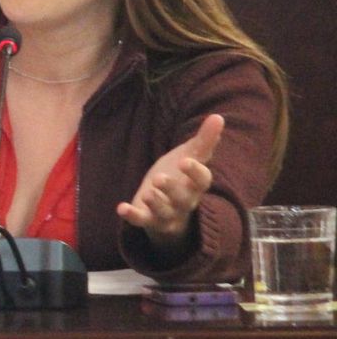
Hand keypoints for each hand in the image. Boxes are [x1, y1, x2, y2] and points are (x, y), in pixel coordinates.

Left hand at [116, 113, 222, 249]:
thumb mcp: (190, 157)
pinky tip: (121, 208)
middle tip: (159, 178)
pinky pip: (142, 221)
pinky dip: (133, 216)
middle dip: (171, 189)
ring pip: (164, 212)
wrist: (168, 206)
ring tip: (147, 193)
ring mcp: (167, 214)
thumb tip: (218, 117)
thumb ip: (204, 141)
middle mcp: (184, 202)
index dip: (195, 172)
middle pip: (182, 199)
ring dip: (155, 203)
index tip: (185, 161)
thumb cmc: (181, 177)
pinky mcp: (148, 220)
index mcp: (195, 186)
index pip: (202, 182)